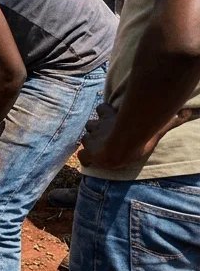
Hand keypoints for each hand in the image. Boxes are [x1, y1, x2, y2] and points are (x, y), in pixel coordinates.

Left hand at [78, 103, 193, 169]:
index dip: (103, 112)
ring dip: (90, 143)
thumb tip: (188, 113)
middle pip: (90, 124)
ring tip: (99, 150)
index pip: (102, 108)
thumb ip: (169, 120)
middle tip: (103, 136)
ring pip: (85, 138)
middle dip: (95, 129)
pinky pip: (82, 156)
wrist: (121, 147)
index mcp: (111, 117)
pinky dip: (85, 158)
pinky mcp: (88, 152)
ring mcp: (91, 139)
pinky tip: (91, 162)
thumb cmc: (138, 134)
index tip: (107, 115)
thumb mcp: (154, 125)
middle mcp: (98, 126)